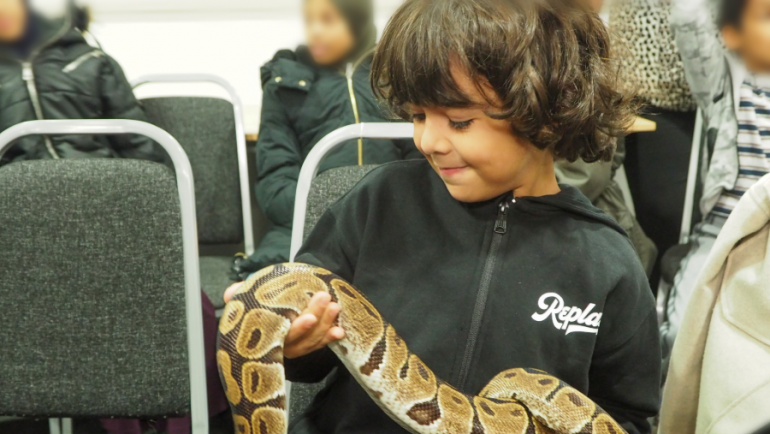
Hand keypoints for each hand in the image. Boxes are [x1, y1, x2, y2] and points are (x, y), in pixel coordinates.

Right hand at [222, 283, 343, 358]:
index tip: (309, 318)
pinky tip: (339, 331)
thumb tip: (231, 294)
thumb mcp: (244, 296)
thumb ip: (237, 294)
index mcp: (265, 335)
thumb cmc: (257, 298)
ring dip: (325, 325)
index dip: (298, 329)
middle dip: (316, 320)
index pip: (283, 335)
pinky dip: (329, 337)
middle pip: (301, 338)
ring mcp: (294, 345)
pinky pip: (318, 344)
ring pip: (312, 340)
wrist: (270, 297)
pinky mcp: (305, 343)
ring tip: (334, 307)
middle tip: (324, 299)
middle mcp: (280, 345)